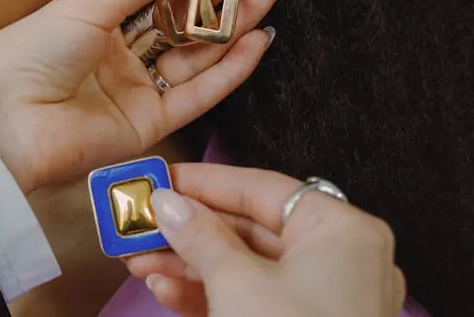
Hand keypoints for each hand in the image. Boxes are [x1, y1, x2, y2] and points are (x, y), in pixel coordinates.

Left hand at [0, 0, 281, 192]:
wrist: (3, 124)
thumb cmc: (30, 52)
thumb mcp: (91, 2)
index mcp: (98, 15)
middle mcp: (119, 50)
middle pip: (184, 16)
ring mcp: (136, 88)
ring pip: (196, 52)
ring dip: (233, 23)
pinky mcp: (149, 124)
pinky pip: (198, 94)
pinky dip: (229, 69)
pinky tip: (256, 39)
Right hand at [127, 164, 405, 316]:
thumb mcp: (235, 283)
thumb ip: (198, 235)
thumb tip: (168, 202)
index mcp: (341, 232)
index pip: (262, 189)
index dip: (205, 182)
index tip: (160, 180)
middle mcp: (340, 260)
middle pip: (249, 230)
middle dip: (188, 232)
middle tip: (141, 226)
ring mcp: (325, 300)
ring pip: (245, 268)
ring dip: (188, 266)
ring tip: (140, 263)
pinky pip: (252, 299)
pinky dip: (210, 295)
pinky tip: (165, 293)